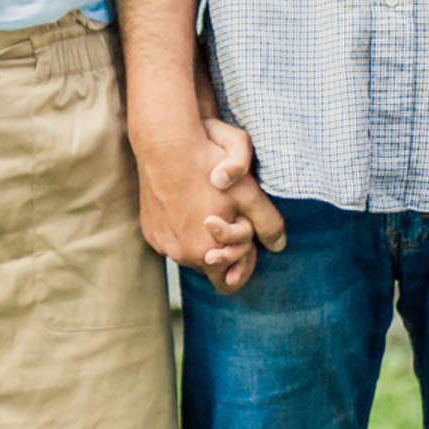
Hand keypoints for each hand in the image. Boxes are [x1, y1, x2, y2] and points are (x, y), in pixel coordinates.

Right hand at [133, 110, 279, 291]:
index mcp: (206, 254)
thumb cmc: (210, 167)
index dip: (243, 263)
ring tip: (210, 209)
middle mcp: (180, 255)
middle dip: (224, 250)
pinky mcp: (149, 230)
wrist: (165, 145)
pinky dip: (183, 230)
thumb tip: (279, 246)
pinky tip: (189, 204)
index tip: (247, 239)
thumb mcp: (249, 195)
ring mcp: (161, 243)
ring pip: (190, 253)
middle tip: (231, 219)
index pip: (228, 284)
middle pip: (210, 268)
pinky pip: (172, 240)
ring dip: (203, 240)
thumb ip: (268, 224)